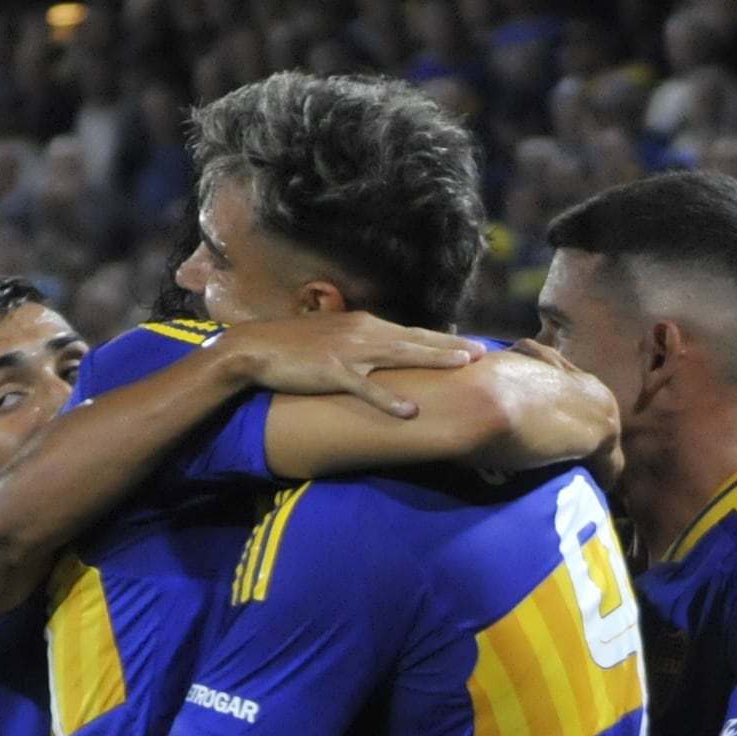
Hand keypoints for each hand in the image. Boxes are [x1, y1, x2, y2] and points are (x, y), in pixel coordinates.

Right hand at [217, 311, 484, 410]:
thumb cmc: (292, 346)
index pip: (411, 332)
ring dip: (433, 359)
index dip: (442, 339)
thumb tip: (382, 354)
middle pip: (415, 339)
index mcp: (363, 325)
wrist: (254, 348)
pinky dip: (389, 399)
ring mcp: (349, 352)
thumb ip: (360, 344)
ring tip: (463, 367)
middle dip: (450, 345)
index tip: (469, 345)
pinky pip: (366, 388)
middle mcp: (363, 332)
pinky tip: (411, 410)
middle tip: (482, 352)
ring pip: (400, 355)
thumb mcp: (333, 338)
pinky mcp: (332, 372)